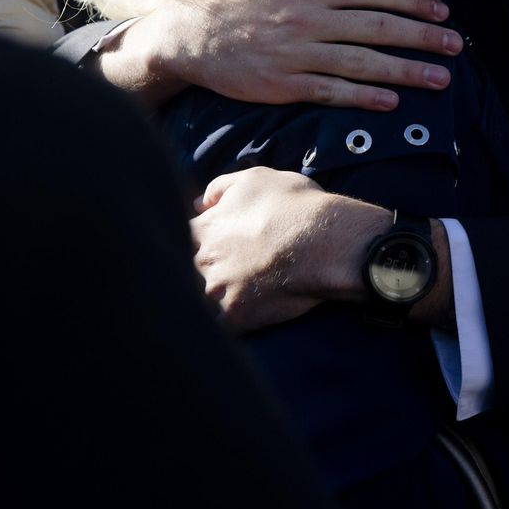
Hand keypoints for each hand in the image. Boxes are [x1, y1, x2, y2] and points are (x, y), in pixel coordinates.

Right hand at [99, 0, 463, 109]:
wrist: (189, 34)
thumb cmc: (241, 0)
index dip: (414, 1)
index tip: (442, 11)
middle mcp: (310, 18)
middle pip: (379, 26)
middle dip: (423, 36)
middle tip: (455, 45)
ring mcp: (298, 53)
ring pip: (363, 62)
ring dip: (405, 71)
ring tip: (439, 78)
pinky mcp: (285, 84)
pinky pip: (332, 91)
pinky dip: (363, 97)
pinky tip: (392, 102)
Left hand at [190, 167, 392, 333]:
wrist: (326, 241)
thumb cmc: (295, 205)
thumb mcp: (257, 179)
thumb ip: (219, 187)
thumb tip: (198, 204)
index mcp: (205, 229)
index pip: (182, 238)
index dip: (198, 241)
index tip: (217, 244)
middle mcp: (204, 261)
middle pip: (189, 270)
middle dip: (206, 270)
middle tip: (234, 268)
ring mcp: (218, 291)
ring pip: (200, 300)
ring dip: (214, 298)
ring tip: (240, 293)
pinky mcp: (237, 316)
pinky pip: (219, 329)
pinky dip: (224, 327)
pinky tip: (239, 320)